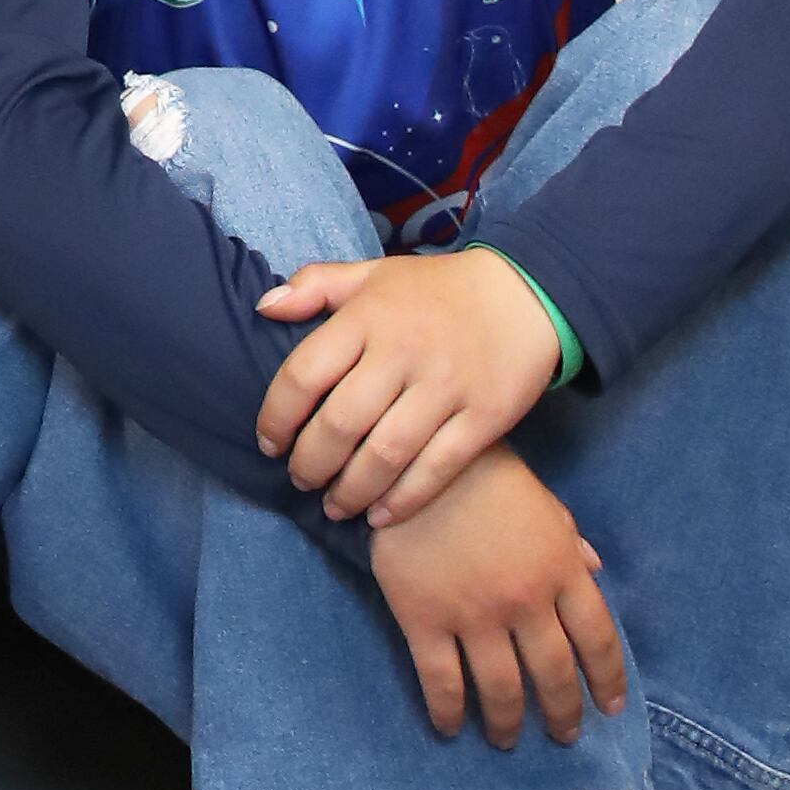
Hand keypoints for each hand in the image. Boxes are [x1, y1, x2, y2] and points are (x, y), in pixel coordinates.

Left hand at [254, 245, 563, 522]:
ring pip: (384, 454)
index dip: (277, 416)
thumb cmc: (437, 289)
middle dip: (310, 463)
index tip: (268, 443)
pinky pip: (436, 469)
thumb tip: (263, 306)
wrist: (526, 294)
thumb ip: (316, 285)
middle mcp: (402, 352)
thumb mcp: (374, 273)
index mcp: (367, 317)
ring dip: (350, 490)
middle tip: (300, 480)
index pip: (303, 374)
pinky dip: (403, 500)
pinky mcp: (483, 419)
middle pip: (340, 423)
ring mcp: (445, 388)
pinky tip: (380, 515)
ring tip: (334, 506)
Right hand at [365, 446, 627, 746]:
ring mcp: (475, 614)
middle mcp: (525, 601)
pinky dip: (448, 712)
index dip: (607, 680)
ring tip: (508, 740)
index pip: (598, 640)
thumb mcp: (541, 501)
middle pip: (553, 675)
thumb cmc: (485, 473)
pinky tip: (451, 728)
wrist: (416, 456)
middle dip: (562, 714)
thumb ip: (568, 540)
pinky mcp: (424, 619)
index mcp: (561, 570)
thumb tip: (595, 570)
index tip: (610, 708)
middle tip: (563, 736)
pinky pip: (442, 681)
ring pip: (501, 689)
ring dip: (508, 723)